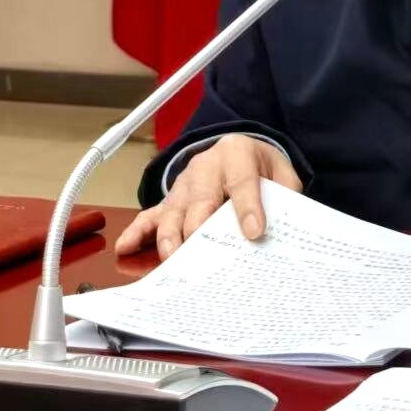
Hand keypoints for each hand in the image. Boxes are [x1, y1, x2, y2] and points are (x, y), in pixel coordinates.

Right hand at [113, 134, 302, 259]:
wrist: (239, 151)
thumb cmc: (261, 168)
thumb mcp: (282, 174)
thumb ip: (284, 197)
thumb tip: (285, 231)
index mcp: (237, 154)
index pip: (243, 181)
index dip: (248, 208)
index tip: (255, 233)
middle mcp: (206, 167)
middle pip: (201, 200)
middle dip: (201, 227)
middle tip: (203, 255)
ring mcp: (184, 185)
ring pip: (174, 212)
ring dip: (170, 237)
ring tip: (171, 259)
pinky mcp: (171, 201)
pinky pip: (151, 216)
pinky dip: (137, 232)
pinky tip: (125, 247)